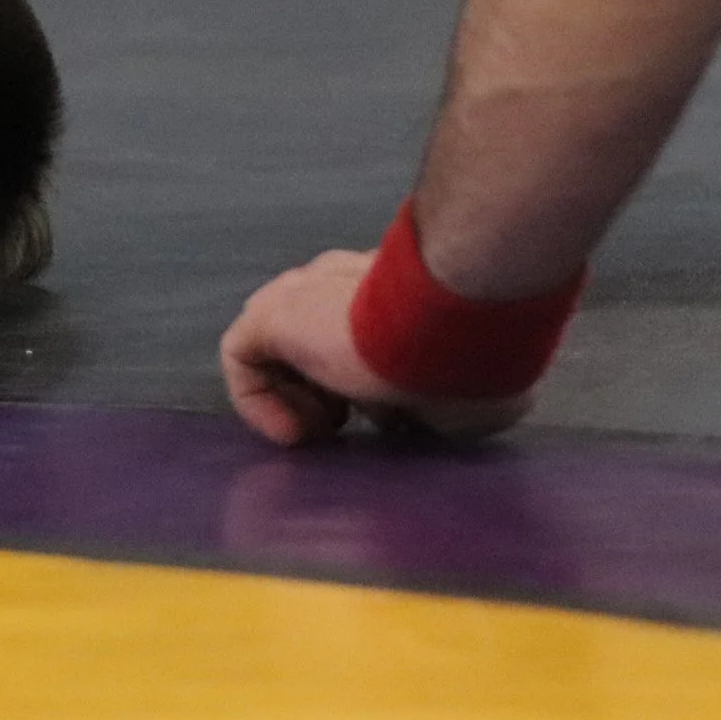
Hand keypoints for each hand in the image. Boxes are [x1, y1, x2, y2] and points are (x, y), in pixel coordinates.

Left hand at [220, 249, 532, 446]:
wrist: (449, 322)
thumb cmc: (476, 362)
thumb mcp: (470, 391)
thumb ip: (437, 397)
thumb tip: (420, 417)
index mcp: (398, 296)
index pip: (364, 337)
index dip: (372, 392)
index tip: (394, 425)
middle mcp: (347, 286)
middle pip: (318, 342)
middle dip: (332, 393)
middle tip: (357, 428)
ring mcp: (306, 294)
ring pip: (281, 349)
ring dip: (299, 398)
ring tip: (325, 433)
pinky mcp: (271, 314)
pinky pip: (243, 357)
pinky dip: (259, 401)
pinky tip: (294, 432)